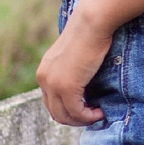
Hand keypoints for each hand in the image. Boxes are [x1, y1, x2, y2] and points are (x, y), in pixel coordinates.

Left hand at [36, 9, 111, 127]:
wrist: (91, 24)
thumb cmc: (89, 34)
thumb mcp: (75, 55)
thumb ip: (72, 70)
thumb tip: (84, 84)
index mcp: (44, 71)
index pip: (51, 101)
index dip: (68, 109)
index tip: (87, 107)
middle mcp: (44, 79)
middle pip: (55, 112)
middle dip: (74, 118)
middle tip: (92, 115)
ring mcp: (53, 84)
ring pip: (63, 116)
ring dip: (81, 120)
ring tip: (97, 114)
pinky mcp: (67, 87)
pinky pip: (76, 112)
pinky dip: (88, 116)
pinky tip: (100, 111)